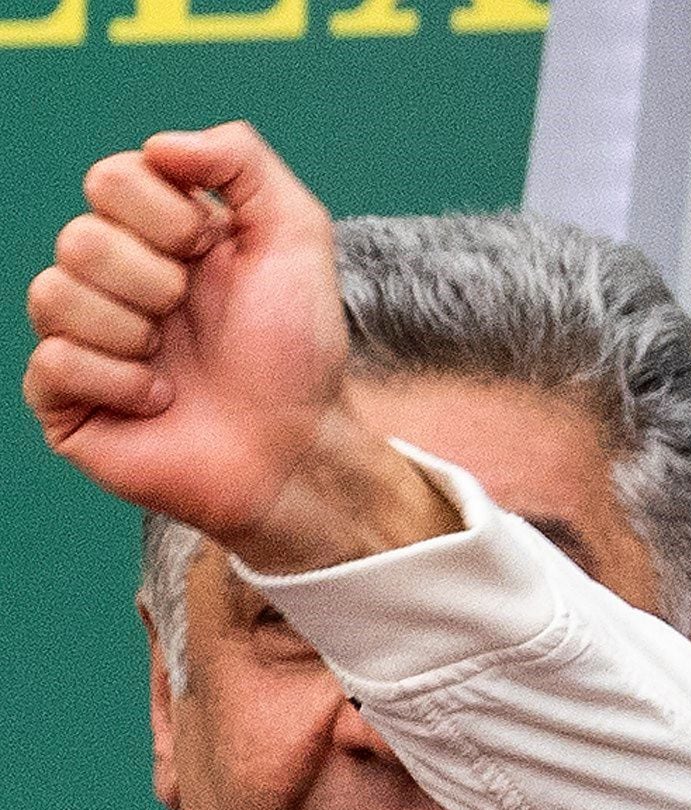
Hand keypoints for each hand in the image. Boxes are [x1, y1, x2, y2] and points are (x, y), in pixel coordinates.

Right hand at [21, 123, 449, 570]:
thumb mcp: (296, 235)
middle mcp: (107, 279)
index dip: (168, 216)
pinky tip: (159, 401)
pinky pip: (54, 362)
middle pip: (79, 237)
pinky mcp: (65, 399)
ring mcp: (80, 338)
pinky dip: (120, 383)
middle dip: (154, 279)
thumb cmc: (297, 349)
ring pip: (54, 294)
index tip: (213, 253)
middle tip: (192, 315)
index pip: (110, 178)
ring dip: (134, 331)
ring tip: (177, 363)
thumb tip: (161, 145)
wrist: (300, 447)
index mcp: (148, 234)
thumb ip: (242, 161)